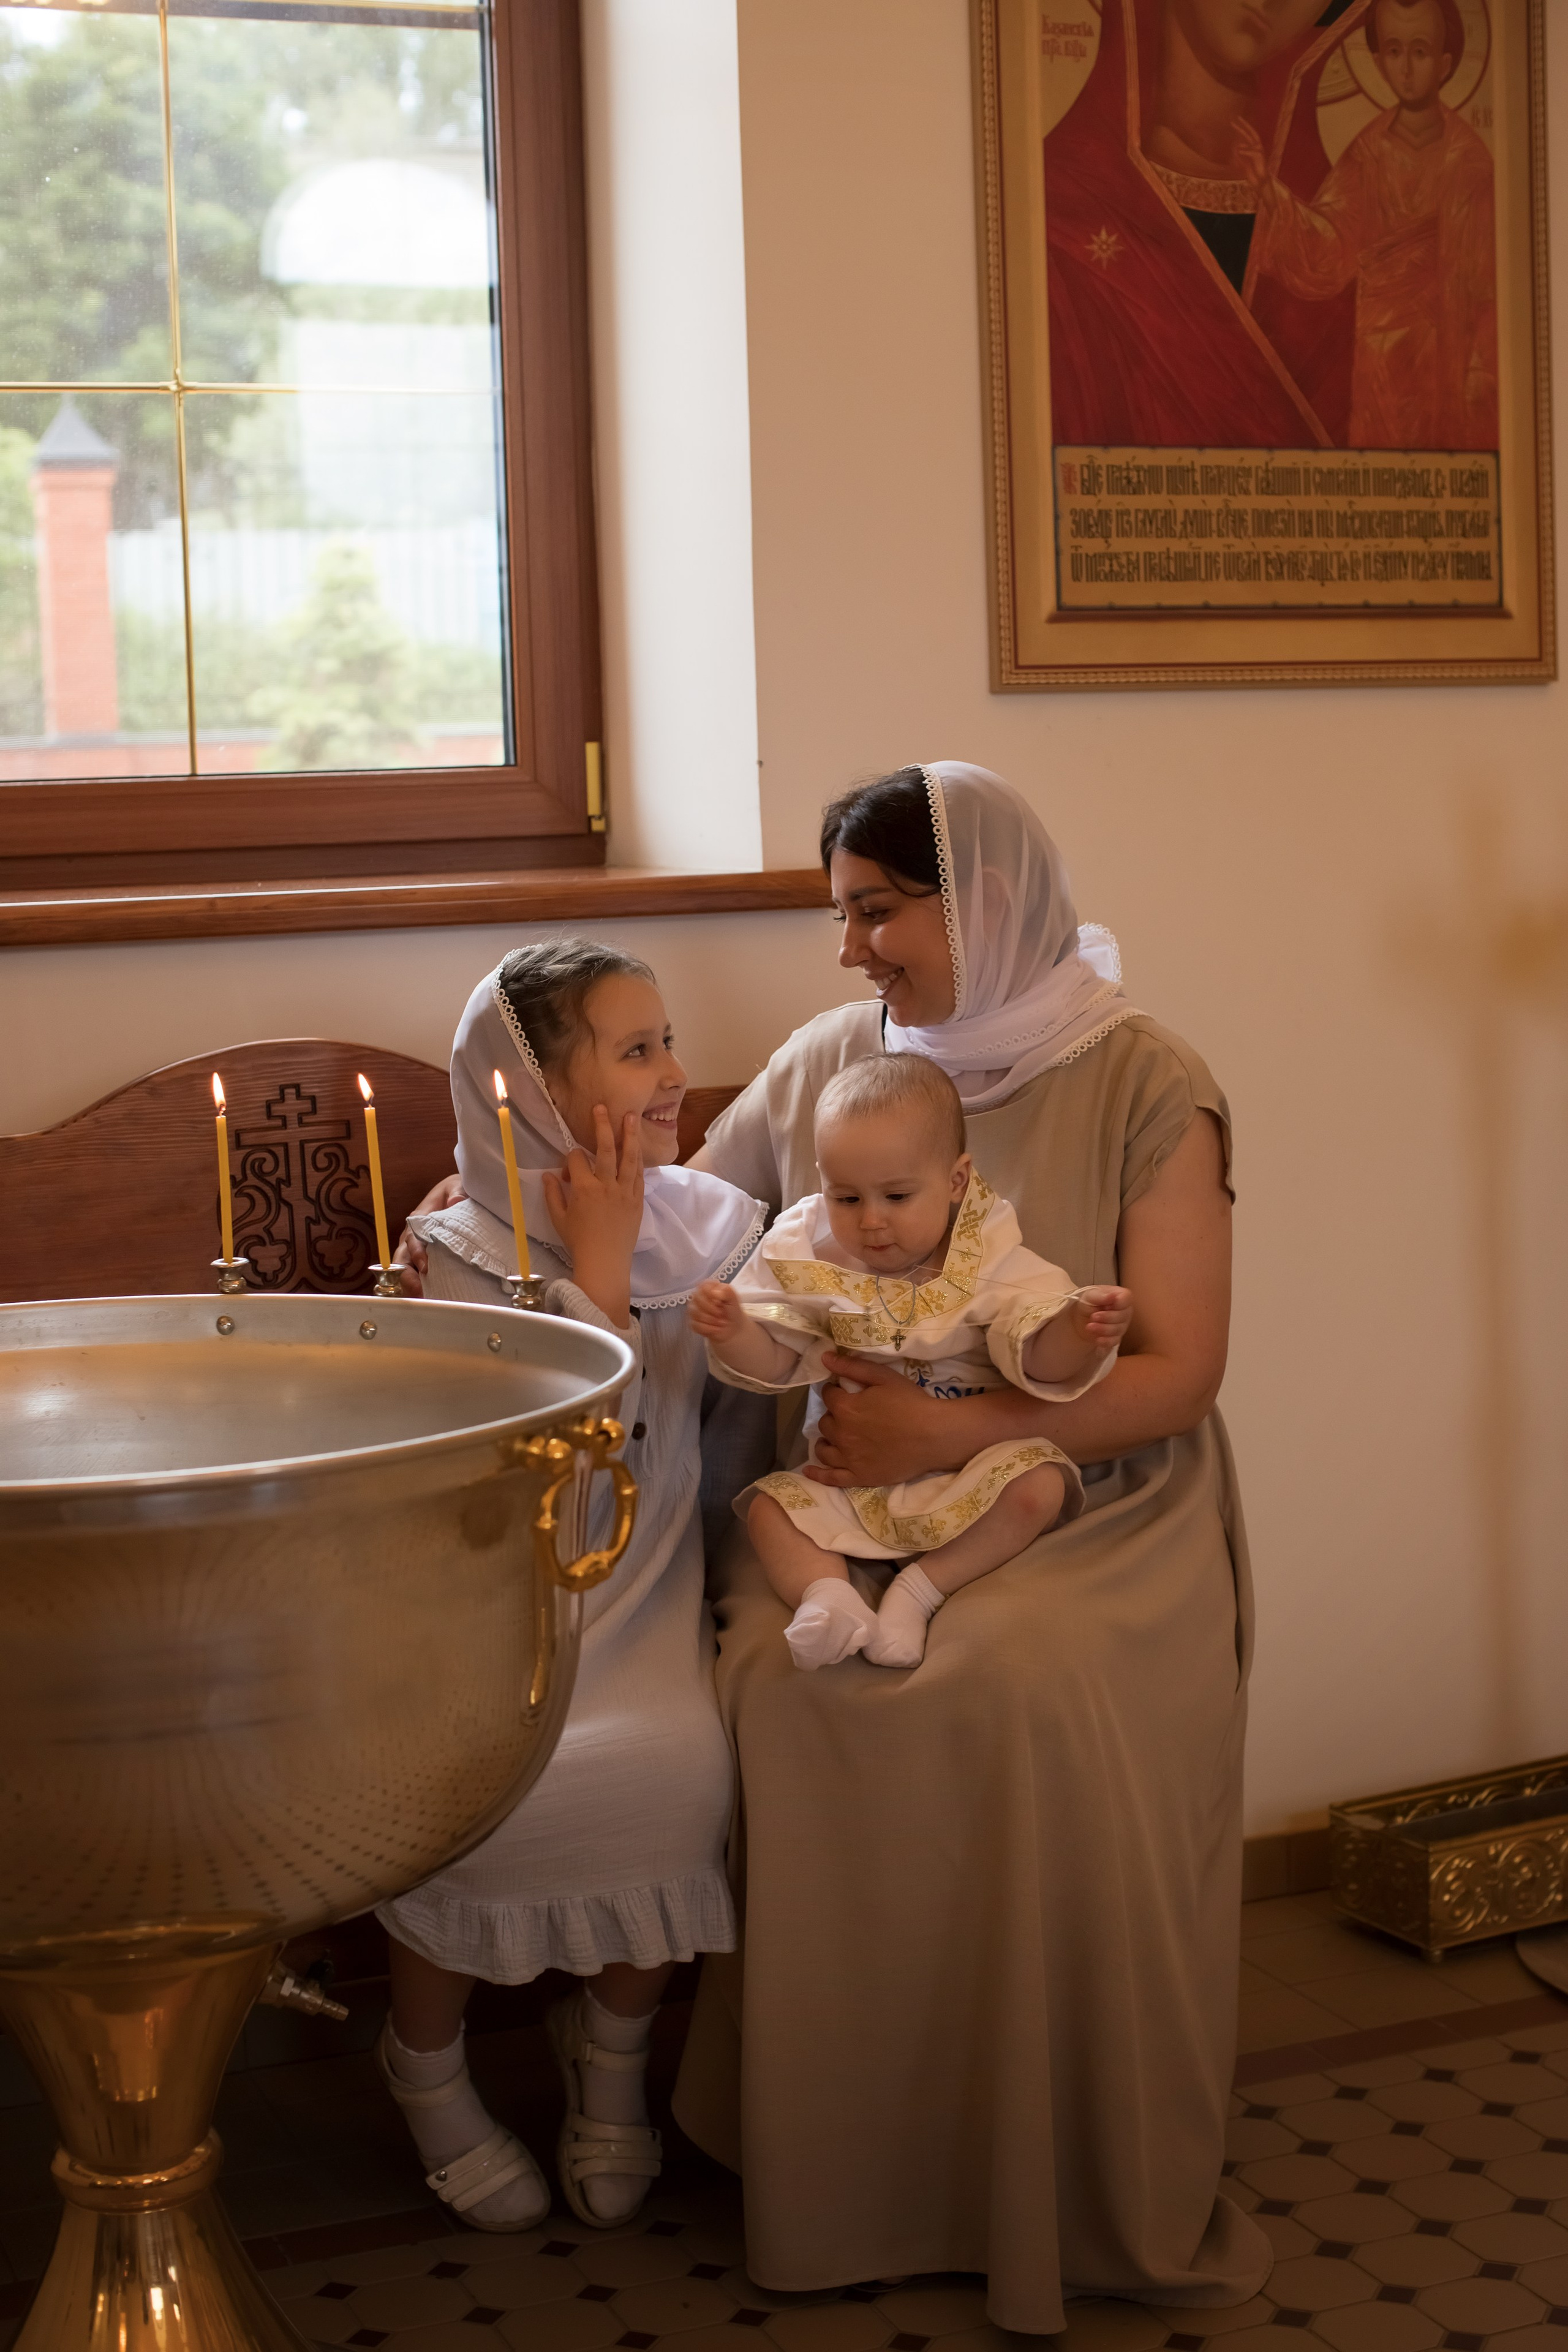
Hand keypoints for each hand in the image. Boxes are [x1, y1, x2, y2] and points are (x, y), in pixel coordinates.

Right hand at [392, 1170, 466, 1296]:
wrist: (459, 1196)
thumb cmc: (457, 1192)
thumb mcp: (458, 1186)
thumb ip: (458, 1192)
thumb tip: (456, 1201)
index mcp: (419, 1218)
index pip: (412, 1238)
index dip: (416, 1253)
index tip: (426, 1267)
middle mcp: (412, 1237)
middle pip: (401, 1259)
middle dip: (407, 1277)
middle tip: (419, 1293)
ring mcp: (415, 1250)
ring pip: (404, 1271)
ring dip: (410, 1286)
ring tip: (422, 1302)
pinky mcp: (423, 1260)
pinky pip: (415, 1276)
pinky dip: (418, 1288)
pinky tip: (429, 1300)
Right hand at [543, 1105, 642, 1323]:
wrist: (606, 1262)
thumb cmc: (579, 1242)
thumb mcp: (559, 1219)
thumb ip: (553, 1194)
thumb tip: (549, 1174)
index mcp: (583, 1189)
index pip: (576, 1160)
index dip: (570, 1160)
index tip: (568, 1169)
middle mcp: (605, 1186)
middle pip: (603, 1149)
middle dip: (602, 1126)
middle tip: (602, 1107)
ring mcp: (624, 1191)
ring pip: (627, 1157)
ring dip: (628, 1135)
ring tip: (631, 1116)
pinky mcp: (637, 1200)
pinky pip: (638, 1174)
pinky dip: (638, 1159)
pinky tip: (637, 1146)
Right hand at [688, 1281, 745, 1341]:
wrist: (733, 1328)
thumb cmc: (732, 1312)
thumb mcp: (734, 1299)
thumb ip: (727, 1291)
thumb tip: (715, 1292)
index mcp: (709, 1287)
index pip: (702, 1286)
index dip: (711, 1295)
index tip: (720, 1302)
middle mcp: (699, 1296)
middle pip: (697, 1299)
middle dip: (712, 1309)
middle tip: (722, 1313)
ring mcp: (694, 1309)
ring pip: (695, 1313)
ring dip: (711, 1320)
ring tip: (720, 1322)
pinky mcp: (693, 1322)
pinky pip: (696, 1325)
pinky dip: (709, 1329)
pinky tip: (715, 1328)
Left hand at [804, 1351, 956, 1487]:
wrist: (934, 1436)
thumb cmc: (911, 1403)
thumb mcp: (884, 1377)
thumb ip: (852, 1367)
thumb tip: (824, 1358)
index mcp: (845, 1408)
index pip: (828, 1396)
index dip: (835, 1392)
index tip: (843, 1391)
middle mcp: (841, 1434)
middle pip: (825, 1422)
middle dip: (833, 1415)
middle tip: (848, 1414)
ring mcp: (848, 1458)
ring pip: (824, 1449)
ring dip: (825, 1440)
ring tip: (833, 1437)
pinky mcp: (858, 1477)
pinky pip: (831, 1478)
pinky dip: (817, 1474)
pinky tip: (808, 1471)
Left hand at [1069, 1284, 1133, 1354]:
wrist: (1080, 1318)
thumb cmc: (1088, 1303)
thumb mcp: (1090, 1295)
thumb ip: (1101, 1295)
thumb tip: (1112, 1296)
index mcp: (1121, 1296)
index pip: (1126, 1298)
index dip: (1117, 1303)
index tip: (1106, 1305)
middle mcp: (1125, 1310)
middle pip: (1123, 1316)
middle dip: (1106, 1317)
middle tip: (1093, 1316)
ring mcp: (1122, 1325)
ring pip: (1118, 1330)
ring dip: (1103, 1329)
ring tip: (1089, 1326)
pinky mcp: (1116, 1337)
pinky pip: (1115, 1341)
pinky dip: (1105, 1341)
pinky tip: (1097, 1339)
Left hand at [1231, 114, 1267, 194]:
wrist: (1261, 182)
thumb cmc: (1253, 174)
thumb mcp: (1243, 163)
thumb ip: (1240, 155)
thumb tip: (1236, 147)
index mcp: (1254, 148)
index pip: (1248, 135)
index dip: (1242, 128)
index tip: (1234, 122)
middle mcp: (1258, 147)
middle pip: (1250, 133)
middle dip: (1242, 127)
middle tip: (1233, 121)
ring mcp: (1260, 150)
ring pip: (1250, 141)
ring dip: (1241, 143)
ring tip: (1235, 145)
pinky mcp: (1260, 156)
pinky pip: (1251, 151)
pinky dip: (1245, 151)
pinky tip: (1239, 151)